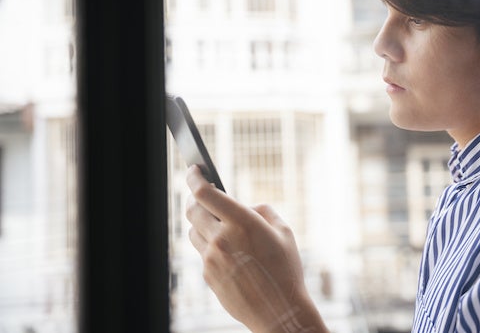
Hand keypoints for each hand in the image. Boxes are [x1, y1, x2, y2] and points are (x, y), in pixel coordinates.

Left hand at [185, 165, 327, 332]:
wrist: (279, 311)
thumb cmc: (286, 270)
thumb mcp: (284, 233)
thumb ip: (264, 211)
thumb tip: (249, 206)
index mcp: (242, 222)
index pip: (205, 193)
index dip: (195, 178)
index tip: (194, 170)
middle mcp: (222, 238)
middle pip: (193, 210)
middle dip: (195, 199)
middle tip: (202, 195)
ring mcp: (211, 259)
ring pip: (193, 231)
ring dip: (201, 223)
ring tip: (217, 224)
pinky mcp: (208, 275)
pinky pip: (202, 253)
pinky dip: (210, 246)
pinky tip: (227, 251)